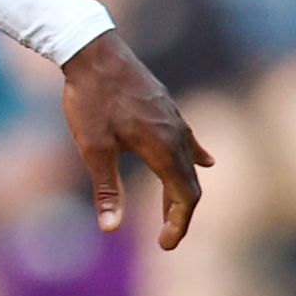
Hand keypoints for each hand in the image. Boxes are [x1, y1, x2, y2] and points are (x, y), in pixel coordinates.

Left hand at [60, 30, 213, 248]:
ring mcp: (174, 118)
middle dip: (179, 213)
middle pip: (189, 183)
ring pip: (188, 162)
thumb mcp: (93, 148)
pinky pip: (188, 139)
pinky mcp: (166, 105)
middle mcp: (177, 134)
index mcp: (163, 149)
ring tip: (170, 209)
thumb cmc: (91, 99)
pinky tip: (204, 161)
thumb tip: (111, 229)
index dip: (178, 224)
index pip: (184, 197)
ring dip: (181, 188)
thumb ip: (106, 190)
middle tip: (165, 236)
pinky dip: (194, 158)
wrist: (93, 50)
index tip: (165, 245)